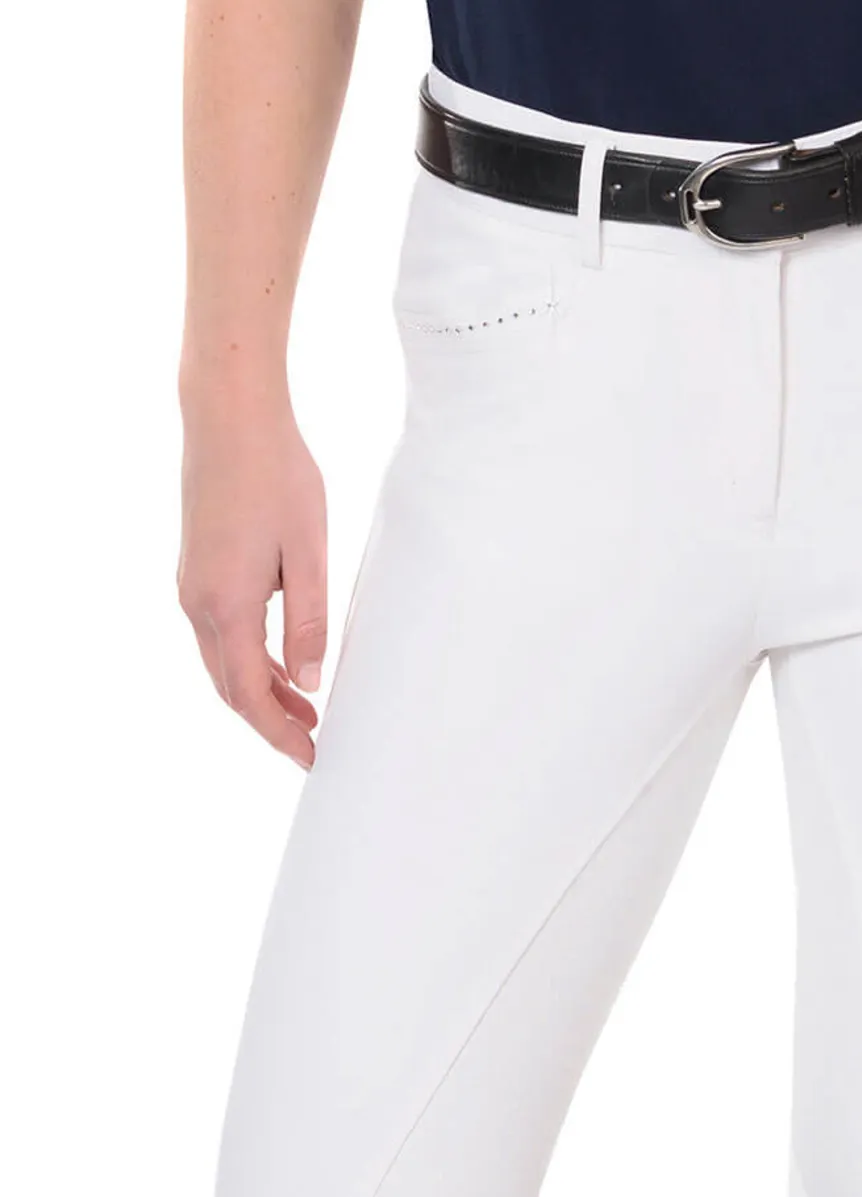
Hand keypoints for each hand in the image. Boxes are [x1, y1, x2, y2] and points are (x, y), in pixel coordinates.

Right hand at [177, 391, 327, 769]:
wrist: (229, 417)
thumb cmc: (277, 477)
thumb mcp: (308, 555)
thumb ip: (309, 623)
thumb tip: (310, 682)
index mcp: (226, 605)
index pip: (249, 695)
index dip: (279, 733)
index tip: (311, 758)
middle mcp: (197, 602)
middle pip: (231, 686)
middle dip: (270, 721)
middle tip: (313, 743)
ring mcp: (192, 585)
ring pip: (224, 661)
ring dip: (262, 691)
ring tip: (307, 710)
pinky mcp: (198, 568)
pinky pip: (222, 633)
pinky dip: (252, 659)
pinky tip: (283, 664)